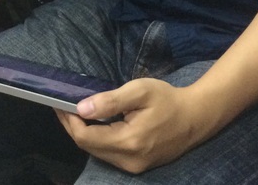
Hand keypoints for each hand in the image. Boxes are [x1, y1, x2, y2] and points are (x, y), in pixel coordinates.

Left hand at [57, 79, 213, 173]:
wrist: (196, 117)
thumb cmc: (168, 99)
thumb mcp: (139, 92)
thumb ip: (110, 101)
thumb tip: (82, 108)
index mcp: (129, 142)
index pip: (85, 137)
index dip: (69, 121)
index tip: (61, 103)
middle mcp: (129, 160)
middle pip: (88, 147)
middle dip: (73, 127)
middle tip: (64, 106)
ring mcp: (134, 166)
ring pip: (97, 152)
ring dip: (84, 133)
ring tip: (77, 112)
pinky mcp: (138, 165)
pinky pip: (109, 154)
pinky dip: (98, 139)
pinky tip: (95, 123)